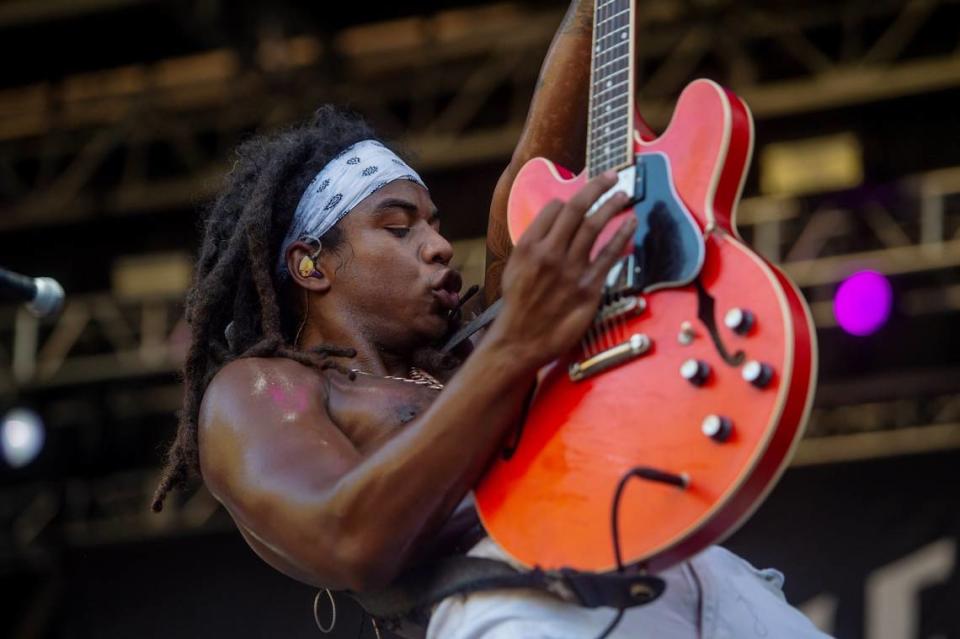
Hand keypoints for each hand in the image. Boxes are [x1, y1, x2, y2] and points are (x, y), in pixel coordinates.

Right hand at [489, 171, 636, 371]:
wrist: (521, 341)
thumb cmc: (518, 306)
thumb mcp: (515, 268)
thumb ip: (533, 244)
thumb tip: (553, 222)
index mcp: (529, 246)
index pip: (554, 208)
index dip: (568, 200)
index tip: (580, 200)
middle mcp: (550, 253)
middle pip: (576, 209)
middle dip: (597, 187)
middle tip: (612, 176)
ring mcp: (571, 270)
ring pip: (594, 226)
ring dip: (612, 204)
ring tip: (624, 193)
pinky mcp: (589, 287)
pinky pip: (609, 255)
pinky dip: (622, 235)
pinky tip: (631, 222)